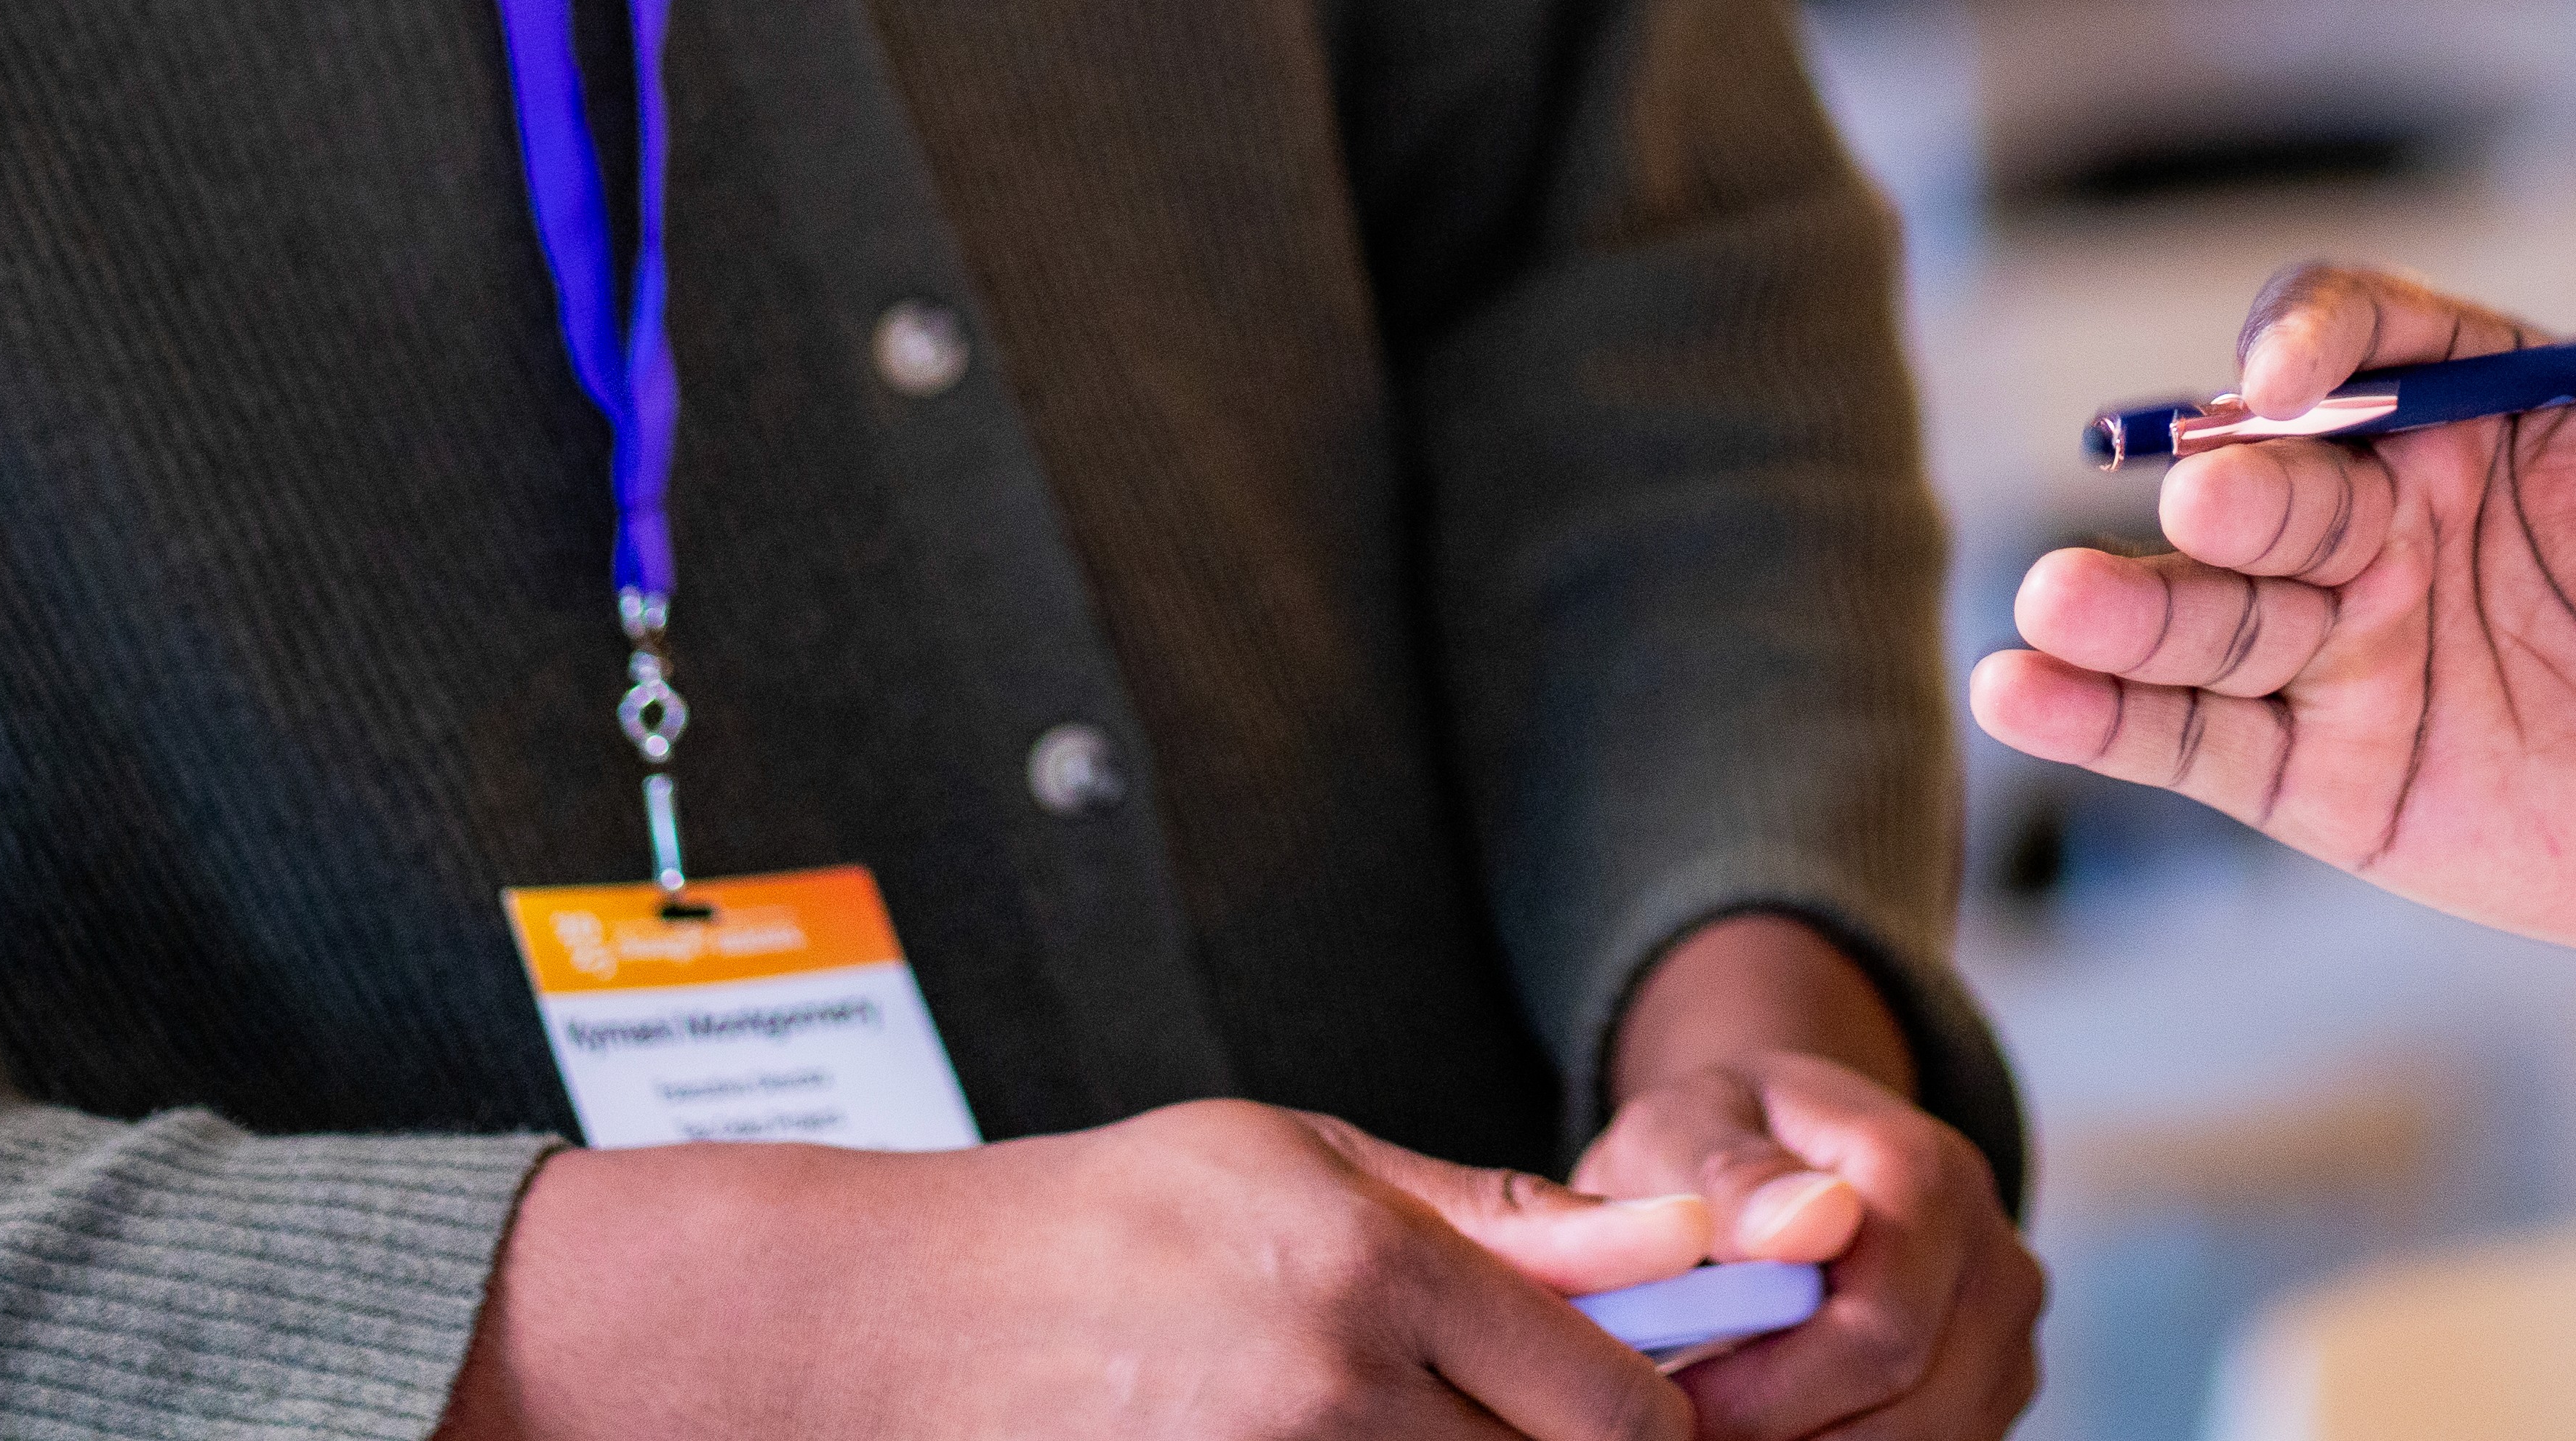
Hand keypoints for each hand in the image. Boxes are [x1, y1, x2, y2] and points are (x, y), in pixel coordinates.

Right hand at [442, 1098, 1722, 1440]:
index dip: (1653, 1423)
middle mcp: (1334, 1396)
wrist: (899, 1323)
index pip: (1617, 1409)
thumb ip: (1495, 1216)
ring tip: (1403, 1426)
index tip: (1632, 1410)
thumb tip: (1676, 1241)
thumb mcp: (1305, 1160)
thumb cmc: (1107, 1221)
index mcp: (1374, 1274)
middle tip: (1514, 1424)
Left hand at [1574, 1038, 2040, 1440]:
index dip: (1766, 1397)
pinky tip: (1781, 1416)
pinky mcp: (1993, 1389)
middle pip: (1905, 1415)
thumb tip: (1804, 1224)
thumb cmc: (1723, 1137)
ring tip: (1728, 1411)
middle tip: (1691, 1419)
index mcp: (1927, 1177)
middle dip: (1784, 1435)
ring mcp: (2006, 1333)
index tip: (1679, 1400)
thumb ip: (1735, 1179)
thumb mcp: (1692, 1126)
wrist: (1785, 1143)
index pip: (1877, 1338)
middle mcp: (1992, 1259)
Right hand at [1967, 251, 2575, 952]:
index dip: (2309, 338)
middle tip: (2212, 494)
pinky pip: (2198, 739)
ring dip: (2122, 608)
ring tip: (2052, 609)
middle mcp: (2382, 509)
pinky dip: (2104, 721)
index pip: (2353, 336)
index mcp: (2472, 403)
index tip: (2291, 374)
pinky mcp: (2327, 772)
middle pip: (2264, 474)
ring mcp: (2345, 641)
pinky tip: (2020, 696)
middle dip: (2231, 482)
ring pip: (2206, 609)